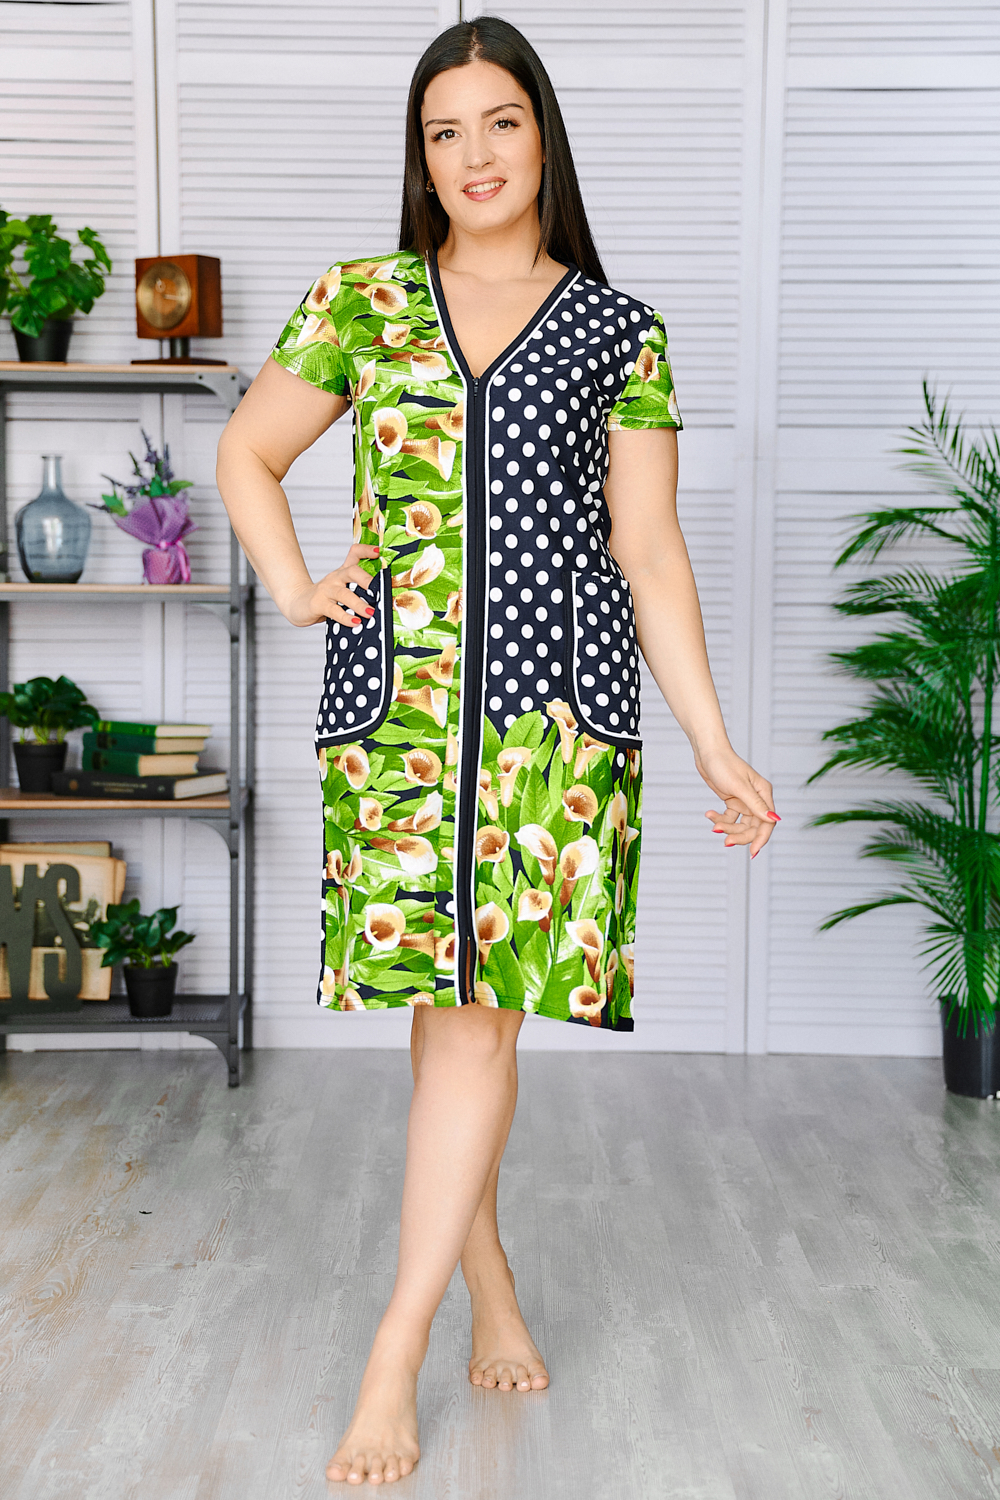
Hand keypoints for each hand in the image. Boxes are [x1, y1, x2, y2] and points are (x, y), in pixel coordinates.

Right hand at [285, 544, 380, 627]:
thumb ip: (358, 589)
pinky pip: (334, 610)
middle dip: (366, 579)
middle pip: (351, 571)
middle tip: (380, 590)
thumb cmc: (324, 597)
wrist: (297, 602)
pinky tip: (355, 622)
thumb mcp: (341, 587)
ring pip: (344, 594)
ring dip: (359, 604)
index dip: (366, 550)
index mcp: (342, 572)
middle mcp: (335, 578)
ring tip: (370, 613)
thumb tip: (384, 598)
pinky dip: (345, 617)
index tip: (378, 552)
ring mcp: (326, 590)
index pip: (354, 553)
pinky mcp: (318, 604)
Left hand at [695, 742, 778, 857]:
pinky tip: (709, 814)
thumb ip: (755, 805)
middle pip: (753, 827)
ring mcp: (744, 801)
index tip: (752, 853)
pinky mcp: (732, 801)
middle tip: (725, 841)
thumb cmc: (724, 765)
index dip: (761, 839)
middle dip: (740, 836)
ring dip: (728, 828)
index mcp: (763, 794)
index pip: (767, 823)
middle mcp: (756, 799)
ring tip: (714, 825)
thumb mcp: (739, 787)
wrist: (707, 753)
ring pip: (740, 825)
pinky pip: (729, 818)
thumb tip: (773, 820)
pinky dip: (719, 819)